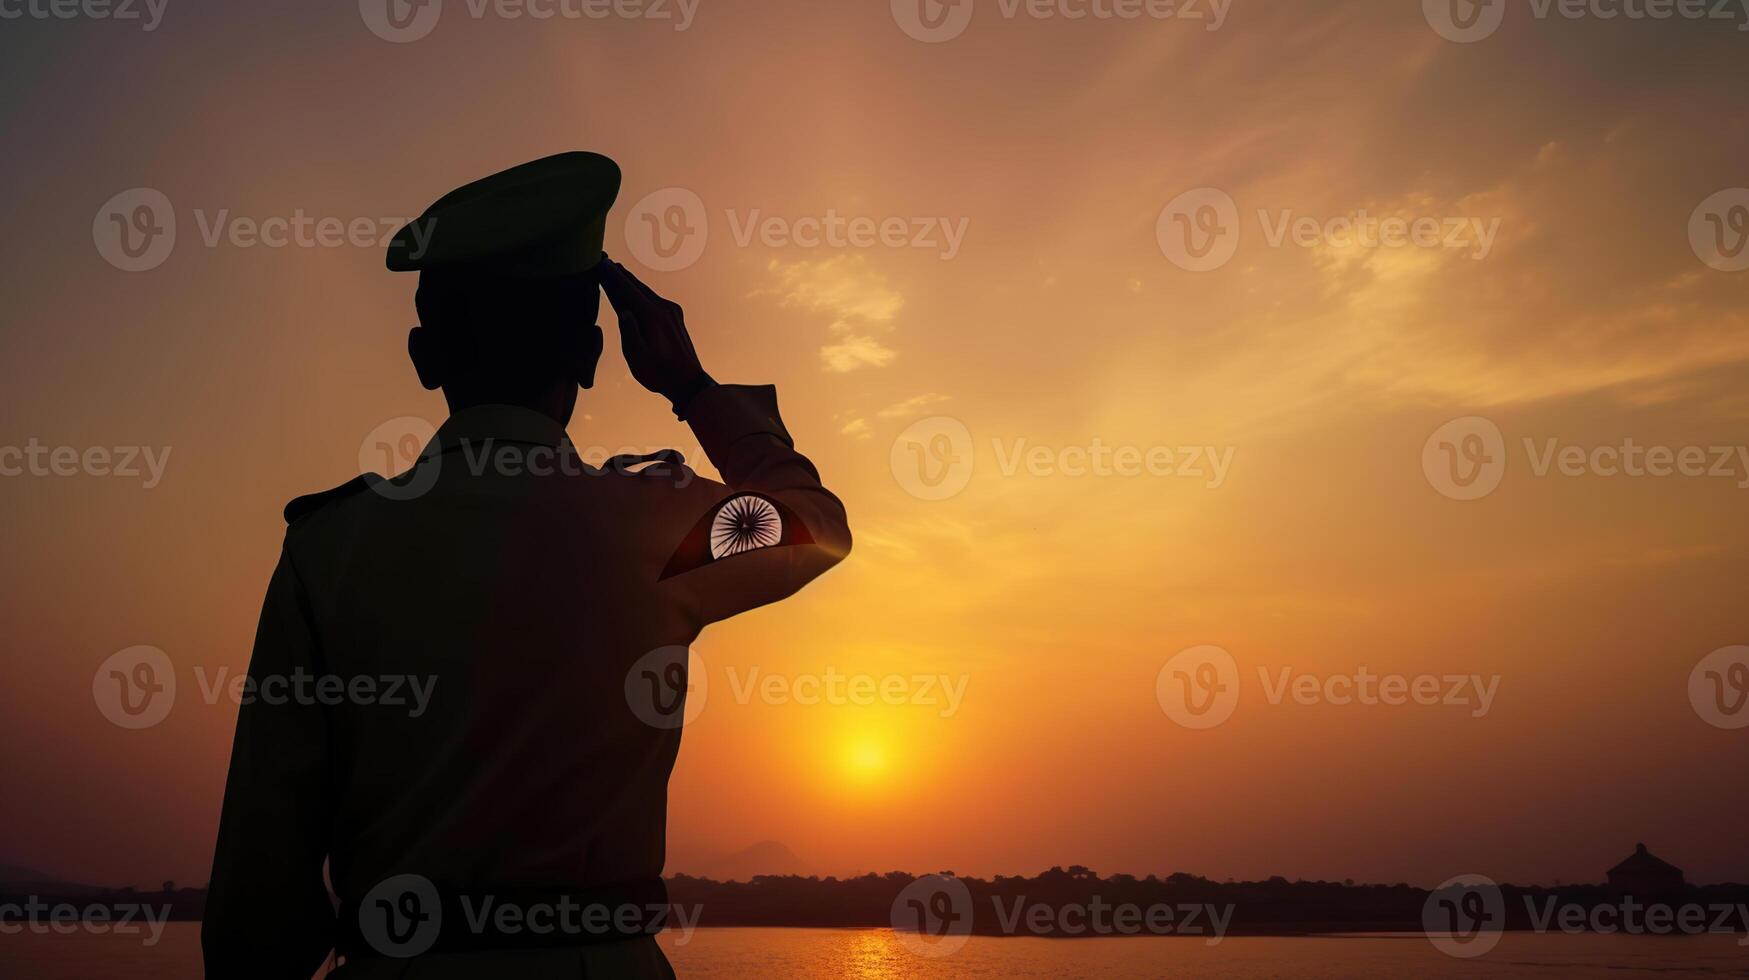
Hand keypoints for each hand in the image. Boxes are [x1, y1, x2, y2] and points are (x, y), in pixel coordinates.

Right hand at [599, 258, 708, 404]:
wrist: (688, 383)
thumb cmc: (659, 373)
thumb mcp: (637, 357)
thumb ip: (629, 332)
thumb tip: (624, 311)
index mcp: (652, 317)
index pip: (627, 291)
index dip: (612, 277)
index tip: (601, 262)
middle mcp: (663, 309)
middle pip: (636, 287)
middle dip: (619, 274)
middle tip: (605, 260)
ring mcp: (671, 312)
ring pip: (646, 291)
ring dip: (630, 281)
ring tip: (617, 271)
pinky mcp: (675, 318)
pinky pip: (653, 299)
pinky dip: (640, 292)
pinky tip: (635, 291)